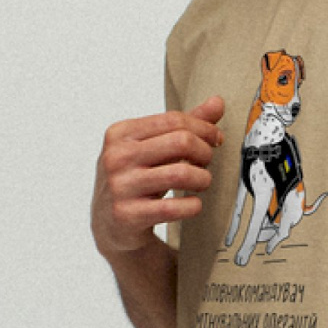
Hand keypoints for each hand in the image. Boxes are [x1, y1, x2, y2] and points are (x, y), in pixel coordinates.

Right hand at [93, 96, 225, 257]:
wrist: (110, 225)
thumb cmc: (135, 180)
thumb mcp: (152, 148)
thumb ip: (183, 126)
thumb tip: (218, 102)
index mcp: (120, 134)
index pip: (174, 119)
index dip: (204, 128)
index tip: (216, 139)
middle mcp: (117, 157)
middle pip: (181, 142)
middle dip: (205, 152)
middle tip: (208, 162)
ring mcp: (120, 186)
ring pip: (181, 174)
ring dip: (203, 179)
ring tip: (202, 182)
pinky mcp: (127, 215)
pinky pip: (174, 208)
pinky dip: (193, 205)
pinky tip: (193, 204)